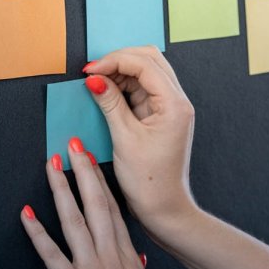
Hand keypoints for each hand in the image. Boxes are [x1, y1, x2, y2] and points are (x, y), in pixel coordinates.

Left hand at [21, 138, 175, 268]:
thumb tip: (138, 258)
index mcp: (128, 253)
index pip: (113, 206)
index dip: (101, 179)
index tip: (91, 157)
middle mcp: (111, 254)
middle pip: (97, 203)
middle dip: (84, 171)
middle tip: (72, 144)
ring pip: (75, 220)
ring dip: (61, 190)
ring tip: (51, 165)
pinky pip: (53, 257)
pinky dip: (38, 234)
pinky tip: (26, 215)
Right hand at [82, 47, 198, 239]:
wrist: (164, 207)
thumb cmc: (148, 180)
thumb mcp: (124, 138)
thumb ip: (110, 103)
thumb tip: (94, 79)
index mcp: (174, 104)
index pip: (146, 64)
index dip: (115, 61)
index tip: (90, 70)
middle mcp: (178, 100)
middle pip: (150, 60)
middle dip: (120, 60)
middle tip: (92, 72)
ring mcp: (171, 106)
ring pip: (147, 71)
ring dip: (121, 71)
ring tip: (96, 81)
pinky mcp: (162, 114)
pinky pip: (144, 88)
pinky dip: (125, 85)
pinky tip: (106, 91)